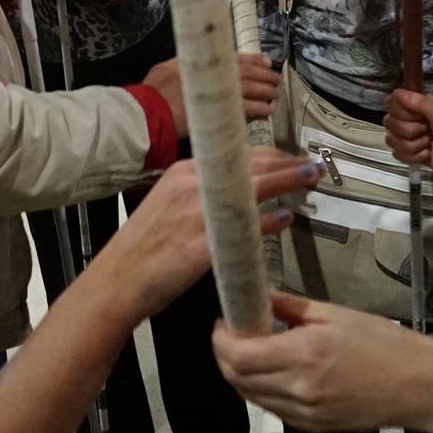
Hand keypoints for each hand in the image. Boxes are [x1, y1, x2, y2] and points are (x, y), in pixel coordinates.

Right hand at [101, 150, 321, 317]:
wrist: (118, 279)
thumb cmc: (143, 245)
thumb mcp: (168, 203)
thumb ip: (200, 193)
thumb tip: (236, 192)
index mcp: (184, 172)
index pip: (236, 153)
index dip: (271, 154)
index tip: (292, 156)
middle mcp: (192, 184)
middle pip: (250, 165)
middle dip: (286, 162)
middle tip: (314, 164)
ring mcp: (198, 212)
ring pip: (252, 188)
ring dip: (287, 180)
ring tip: (311, 177)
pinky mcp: (202, 243)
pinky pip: (243, 228)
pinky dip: (267, 221)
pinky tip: (285, 220)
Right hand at [143, 53, 280, 136]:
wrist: (150, 112)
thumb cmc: (153, 92)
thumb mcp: (167, 68)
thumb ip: (183, 65)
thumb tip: (191, 66)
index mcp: (200, 58)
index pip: (233, 56)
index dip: (252, 59)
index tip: (265, 61)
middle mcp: (212, 70)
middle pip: (247, 72)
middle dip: (264, 76)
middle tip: (276, 80)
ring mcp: (217, 90)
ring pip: (251, 89)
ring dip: (265, 92)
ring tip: (274, 96)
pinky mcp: (221, 111)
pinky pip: (247, 109)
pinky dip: (259, 109)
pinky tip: (267, 111)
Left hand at [213, 292, 432, 432]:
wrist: (417, 385)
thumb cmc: (382, 342)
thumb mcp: (334, 313)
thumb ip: (291, 307)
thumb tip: (260, 298)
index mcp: (304, 354)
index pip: (238, 355)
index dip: (221, 339)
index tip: (224, 321)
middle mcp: (298, 388)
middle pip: (236, 379)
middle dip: (225, 355)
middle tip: (232, 333)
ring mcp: (304, 413)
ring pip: (250, 397)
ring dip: (240, 374)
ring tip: (250, 350)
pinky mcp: (310, 427)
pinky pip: (271, 409)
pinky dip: (261, 389)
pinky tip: (271, 371)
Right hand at [383, 88, 432, 176]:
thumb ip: (420, 103)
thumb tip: (397, 93)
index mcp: (414, 105)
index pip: (390, 103)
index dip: (400, 112)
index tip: (416, 116)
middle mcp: (407, 118)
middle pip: (389, 123)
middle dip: (410, 132)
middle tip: (427, 131)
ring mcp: (406, 136)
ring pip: (392, 140)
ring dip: (413, 146)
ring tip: (428, 144)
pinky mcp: (407, 152)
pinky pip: (397, 154)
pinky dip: (413, 157)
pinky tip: (426, 154)